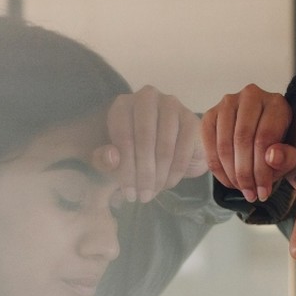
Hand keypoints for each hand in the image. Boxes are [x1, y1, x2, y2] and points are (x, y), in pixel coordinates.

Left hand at [92, 85, 206, 202]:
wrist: (172, 147)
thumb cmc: (136, 152)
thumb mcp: (114, 159)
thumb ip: (104, 159)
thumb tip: (111, 157)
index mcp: (122, 105)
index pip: (123, 137)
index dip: (125, 168)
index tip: (128, 192)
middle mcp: (146, 98)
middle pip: (144, 140)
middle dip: (143, 174)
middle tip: (142, 197)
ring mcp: (171, 105)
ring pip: (165, 146)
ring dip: (159, 175)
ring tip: (154, 193)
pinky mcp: (191, 118)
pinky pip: (184, 149)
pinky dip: (176, 171)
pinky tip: (168, 183)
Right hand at [202, 84, 295, 201]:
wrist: (260, 136)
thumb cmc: (279, 146)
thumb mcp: (290, 155)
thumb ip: (287, 158)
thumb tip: (271, 157)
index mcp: (276, 103)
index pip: (265, 137)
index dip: (262, 169)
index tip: (263, 193)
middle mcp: (251, 95)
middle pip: (242, 139)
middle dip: (245, 173)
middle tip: (250, 194)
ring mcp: (228, 102)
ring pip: (224, 143)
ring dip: (231, 172)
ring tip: (240, 189)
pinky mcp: (211, 114)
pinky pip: (209, 143)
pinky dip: (217, 167)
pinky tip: (228, 181)